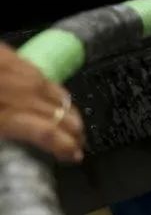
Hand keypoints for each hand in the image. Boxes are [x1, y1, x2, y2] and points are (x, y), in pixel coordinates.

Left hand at [0, 43, 83, 161]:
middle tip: (79, 144)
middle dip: (75, 132)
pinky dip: (57, 92)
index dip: (67, 147)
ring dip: (70, 113)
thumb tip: (23, 136)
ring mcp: (21, 75)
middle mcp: (22, 96)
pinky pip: (45, 77)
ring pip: (59, 96)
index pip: (50, 134)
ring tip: (74, 123)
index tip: (75, 156)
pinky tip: (58, 97)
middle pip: (61, 115)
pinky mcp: (16, 58)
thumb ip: (7, 130)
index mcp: (7, 117)